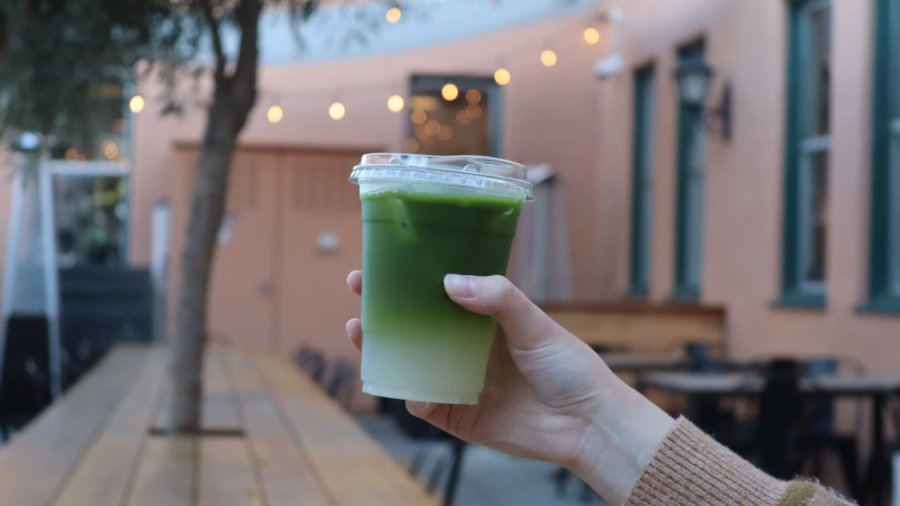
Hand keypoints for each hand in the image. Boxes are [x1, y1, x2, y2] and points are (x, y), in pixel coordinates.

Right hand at [345, 271, 674, 504]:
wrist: (589, 424)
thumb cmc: (569, 367)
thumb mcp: (535, 323)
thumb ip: (497, 298)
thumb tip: (449, 281)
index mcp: (483, 319)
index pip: (438, 293)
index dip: (409, 277)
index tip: (381, 260)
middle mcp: (466, 347)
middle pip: (415, 325)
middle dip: (383, 309)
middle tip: (359, 289)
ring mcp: (460, 381)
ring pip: (410, 362)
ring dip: (382, 349)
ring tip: (361, 330)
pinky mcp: (459, 416)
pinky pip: (424, 403)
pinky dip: (410, 393)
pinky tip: (403, 381)